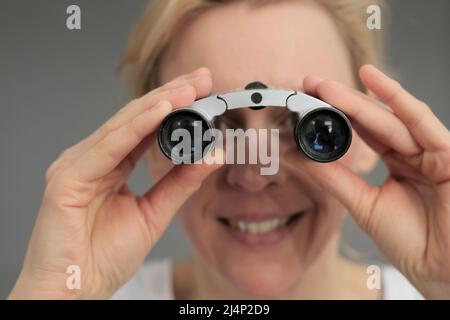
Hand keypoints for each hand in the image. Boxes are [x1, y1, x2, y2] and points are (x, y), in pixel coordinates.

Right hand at [8, 67, 221, 298]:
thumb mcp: (154, 213)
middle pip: (136, 119)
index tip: (203, 93)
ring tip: (189, 88)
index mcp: (109, 166)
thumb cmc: (104, 256)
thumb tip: (212, 154)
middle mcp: (92, 159)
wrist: (76, 291)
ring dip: (158, 104)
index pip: (146, 128)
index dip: (174, 108)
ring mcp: (77, 165)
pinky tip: (161, 110)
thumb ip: (181, 182)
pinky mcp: (67, 178)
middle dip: (171, 96)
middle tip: (201, 77)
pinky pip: (109, 146)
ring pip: (123, 126)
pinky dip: (136, 127)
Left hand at [285, 65, 449, 298]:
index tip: (308, 102)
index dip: (337, 114)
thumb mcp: (362, 203)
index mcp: (399, 162)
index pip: (365, 131)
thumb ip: (333, 177)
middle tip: (311, 84)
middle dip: (341, 101)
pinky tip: (373, 82)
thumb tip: (297, 155)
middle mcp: (415, 152)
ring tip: (326, 85)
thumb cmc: (411, 241)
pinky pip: (422, 122)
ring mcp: (432, 150)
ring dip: (357, 99)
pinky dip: (397, 101)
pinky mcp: (449, 154)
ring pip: (391, 117)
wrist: (441, 270)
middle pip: (375, 119)